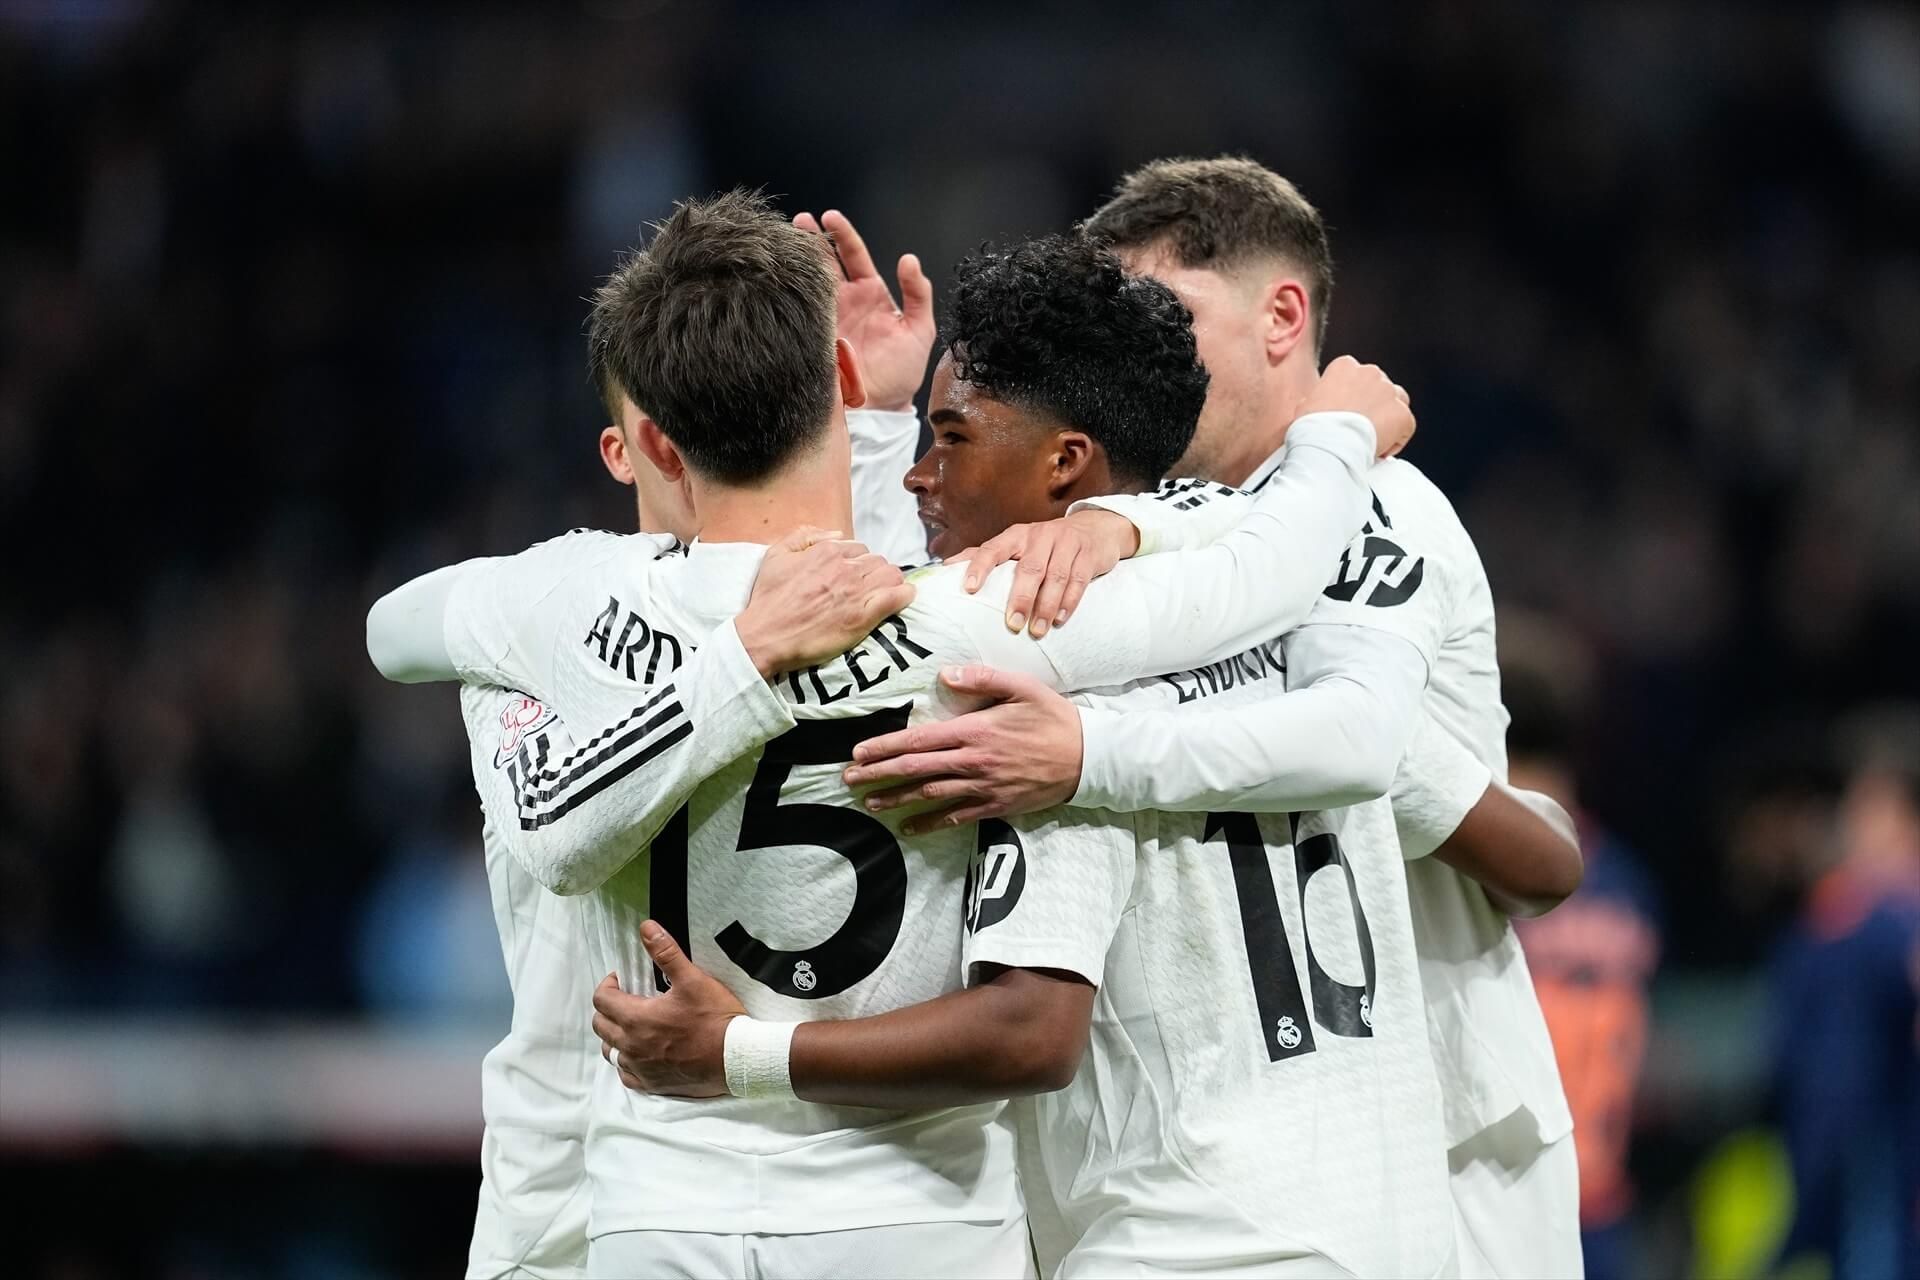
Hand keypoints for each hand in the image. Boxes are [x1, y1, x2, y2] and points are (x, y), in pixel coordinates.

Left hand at [592, 924, 746, 1098]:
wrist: (736, 1058)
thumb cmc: (716, 1019)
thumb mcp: (693, 979)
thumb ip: (666, 953)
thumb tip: (646, 928)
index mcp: (637, 1018)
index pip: (602, 1000)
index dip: (608, 985)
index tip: (622, 979)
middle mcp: (632, 1046)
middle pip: (600, 1025)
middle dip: (608, 1008)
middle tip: (627, 999)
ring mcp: (641, 1068)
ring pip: (610, 1052)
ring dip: (614, 1036)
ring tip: (632, 1025)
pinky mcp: (652, 1084)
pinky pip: (626, 1075)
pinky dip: (626, 1062)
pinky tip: (640, 1054)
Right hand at [737, 527, 915, 676]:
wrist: (765, 635)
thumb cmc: (768, 598)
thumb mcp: (776, 554)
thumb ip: (805, 536)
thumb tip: (837, 534)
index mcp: (827, 552)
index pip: (859, 548)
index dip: (858, 562)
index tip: (853, 576)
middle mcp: (845, 569)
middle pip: (878, 561)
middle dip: (875, 572)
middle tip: (867, 589)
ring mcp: (855, 593)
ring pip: (891, 576)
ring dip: (891, 583)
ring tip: (885, 594)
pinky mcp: (863, 617)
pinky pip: (896, 598)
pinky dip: (904, 596)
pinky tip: (903, 598)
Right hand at [795, 210, 934, 411]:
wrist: (884, 406)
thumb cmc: (903, 370)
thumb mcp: (920, 330)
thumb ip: (918, 294)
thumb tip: (909, 260)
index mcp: (869, 292)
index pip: (854, 254)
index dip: (842, 234)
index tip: (830, 217)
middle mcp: (844, 300)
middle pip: (824, 261)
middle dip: (810, 238)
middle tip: (799, 220)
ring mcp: (825, 316)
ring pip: (806, 280)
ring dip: (794, 260)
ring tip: (782, 241)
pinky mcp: (812, 335)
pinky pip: (798, 310)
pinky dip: (788, 292)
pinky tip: (778, 276)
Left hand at [843, 666, 1081, 831]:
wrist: (1088, 758)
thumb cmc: (1054, 718)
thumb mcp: (1022, 687)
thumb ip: (982, 677)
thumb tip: (945, 674)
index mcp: (975, 730)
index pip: (920, 740)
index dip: (885, 747)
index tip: (859, 753)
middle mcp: (974, 761)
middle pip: (916, 770)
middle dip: (879, 775)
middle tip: (848, 780)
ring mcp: (984, 787)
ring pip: (930, 795)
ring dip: (897, 799)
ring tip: (870, 803)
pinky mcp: (996, 805)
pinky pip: (956, 817)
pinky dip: (931, 823)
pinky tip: (910, 827)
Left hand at [947, 509, 1138, 636]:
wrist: (1094, 528)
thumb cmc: (1046, 543)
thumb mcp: (1017, 544)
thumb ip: (984, 554)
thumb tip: (945, 568)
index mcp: (1016, 535)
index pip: (993, 548)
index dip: (980, 567)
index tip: (969, 589)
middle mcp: (1040, 536)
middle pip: (1030, 568)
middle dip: (1021, 598)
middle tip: (1013, 624)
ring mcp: (1066, 544)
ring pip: (1056, 577)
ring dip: (1046, 606)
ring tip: (1037, 631)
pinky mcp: (1088, 555)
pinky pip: (1078, 580)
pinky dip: (1069, 602)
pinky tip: (1059, 619)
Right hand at [1301, 355, 1414, 457]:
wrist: (1328, 445)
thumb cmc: (1312, 427)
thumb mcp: (1306, 404)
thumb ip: (1320, 397)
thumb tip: (1321, 404)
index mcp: (1345, 366)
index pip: (1357, 376)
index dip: (1354, 396)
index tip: (1347, 413)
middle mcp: (1370, 372)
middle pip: (1380, 386)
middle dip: (1374, 405)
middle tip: (1361, 427)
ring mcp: (1389, 392)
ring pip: (1397, 401)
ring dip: (1389, 417)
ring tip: (1374, 437)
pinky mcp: (1402, 414)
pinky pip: (1406, 426)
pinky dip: (1398, 439)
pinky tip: (1382, 450)